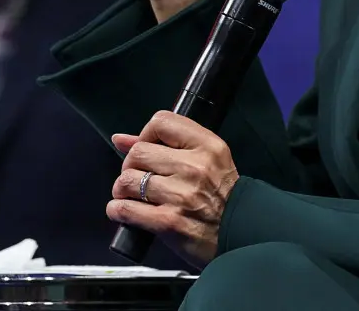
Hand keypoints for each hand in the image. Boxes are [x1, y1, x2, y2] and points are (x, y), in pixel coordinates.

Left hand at [106, 111, 238, 266]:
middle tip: (138, 176)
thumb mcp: (207, 160)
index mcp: (208, 146)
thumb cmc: (222, 197)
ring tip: (131, 195)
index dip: (146, 134)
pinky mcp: (169, 222)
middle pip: (138, 151)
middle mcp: (195, 167)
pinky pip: (126, 208)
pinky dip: (118, 210)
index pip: (161, 122)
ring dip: (123, 189)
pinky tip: (123, 210)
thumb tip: (120, 139)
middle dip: (130, 165)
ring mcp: (181, 195)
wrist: (240, 235)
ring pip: (128, 179)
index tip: (148, 148)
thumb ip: (167, 144)